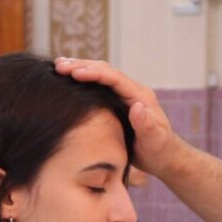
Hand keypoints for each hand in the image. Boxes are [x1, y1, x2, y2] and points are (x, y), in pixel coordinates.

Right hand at [52, 58, 185, 178]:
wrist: (163, 156)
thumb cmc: (160, 150)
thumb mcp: (155, 140)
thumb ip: (146, 125)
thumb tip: (137, 107)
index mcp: (140, 96)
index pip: (114, 78)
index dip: (95, 73)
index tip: (75, 73)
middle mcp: (131, 91)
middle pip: (105, 71)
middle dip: (82, 66)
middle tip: (58, 66)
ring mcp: (124, 96)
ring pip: (100, 75)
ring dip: (80, 69)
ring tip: (58, 66)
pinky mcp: (117, 103)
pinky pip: (98, 86)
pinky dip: (83, 80)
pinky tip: (68, 80)